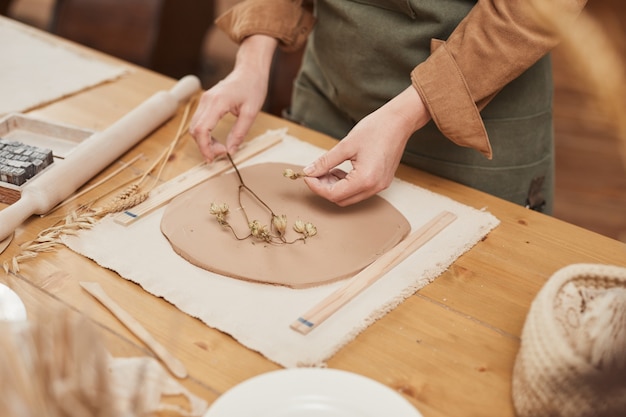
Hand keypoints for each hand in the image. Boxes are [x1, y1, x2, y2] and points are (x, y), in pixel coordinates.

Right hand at [189, 35, 277, 161]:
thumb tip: (230, 150)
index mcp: (217, 102)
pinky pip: (199, 122)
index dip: (205, 147)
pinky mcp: (206, 102)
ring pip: (195, 127)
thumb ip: (239, 133)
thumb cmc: (253, 86)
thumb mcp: (251, 112)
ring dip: (204, 141)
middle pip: (195, 130)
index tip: (215, 157)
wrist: (250, 69)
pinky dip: (204, 134)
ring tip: (220, 149)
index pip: (202, 129)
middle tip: (221, 154)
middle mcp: (207, 100)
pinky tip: (215, 141)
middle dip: (205, 146)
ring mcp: (204, 100)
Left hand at [303, 86, 430, 205]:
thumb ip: (325, 161)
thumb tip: (309, 171)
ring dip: (335, 187)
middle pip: (341, 199)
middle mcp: (374, 187)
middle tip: (314, 173)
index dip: (317, 187)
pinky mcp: (381, 181)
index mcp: (365, 179)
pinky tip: (339, 170)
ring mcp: (380, 186)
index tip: (307, 176)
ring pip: (350, 197)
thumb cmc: (376, 129)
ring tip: (327, 170)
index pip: (333, 194)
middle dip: (324, 188)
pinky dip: (346, 184)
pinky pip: (359, 190)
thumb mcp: (345, 145)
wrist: (399, 121)